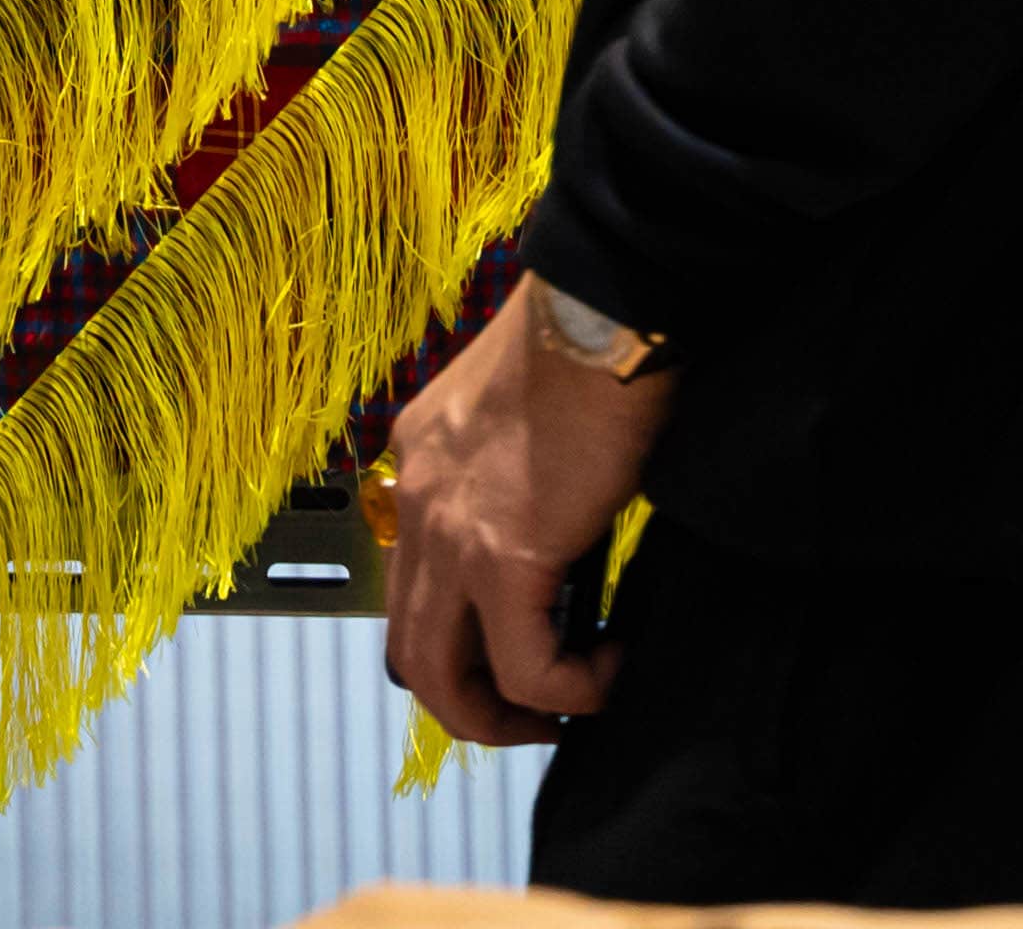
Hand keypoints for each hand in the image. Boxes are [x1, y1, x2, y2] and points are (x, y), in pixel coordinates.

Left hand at [375, 277, 674, 745]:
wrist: (610, 308)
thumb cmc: (593, 344)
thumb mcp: (530, 420)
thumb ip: (521, 483)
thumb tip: (559, 548)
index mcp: (420, 461)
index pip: (411, 585)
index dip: (462, 640)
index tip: (522, 653)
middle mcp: (416, 499)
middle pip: (409, 652)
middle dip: (470, 703)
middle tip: (538, 714)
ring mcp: (449, 532)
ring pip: (443, 679)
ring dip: (507, 716)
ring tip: (574, 704)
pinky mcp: (502, 555)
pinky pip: (526, 668)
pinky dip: (573, 688)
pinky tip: (613, 666)